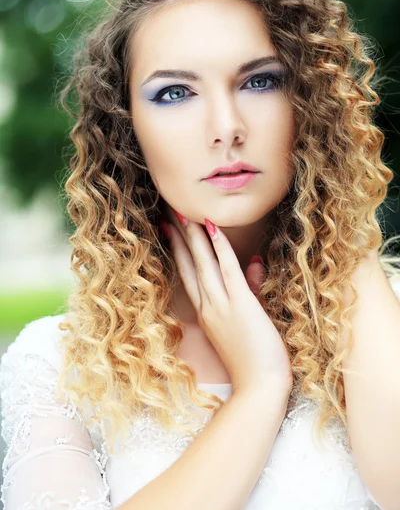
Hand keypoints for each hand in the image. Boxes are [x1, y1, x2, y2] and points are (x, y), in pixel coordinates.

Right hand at [162, 211, 292, 397]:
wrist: (260, 388)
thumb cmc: (255, 362)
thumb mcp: (249, 322)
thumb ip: (251, 290)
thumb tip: (254, 264)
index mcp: (207, 314)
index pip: (189, 276)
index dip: (180, 252)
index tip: (171, 232)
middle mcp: (208, 308)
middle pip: (190, 266)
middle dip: (180, 239)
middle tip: (169, 215)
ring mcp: (222, 306)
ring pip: (204, 264)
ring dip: (194, 237)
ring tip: (184, 215)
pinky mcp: (241, 304)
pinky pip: (227, 269)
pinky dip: (220, 247)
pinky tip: (212, 229)